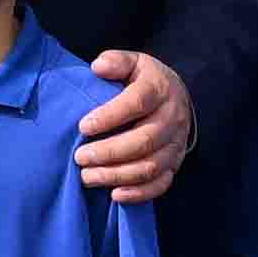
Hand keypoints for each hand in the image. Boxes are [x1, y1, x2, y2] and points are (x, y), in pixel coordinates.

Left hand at [69, 47, 192, 202]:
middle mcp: (172, 118)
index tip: (83, 126)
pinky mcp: (175, 163)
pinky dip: (139, 193)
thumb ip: (116, 61)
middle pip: (143, 141)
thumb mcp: (134, 63)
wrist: (177, 97)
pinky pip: (161, 183)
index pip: (137, 103)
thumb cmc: (145, 81)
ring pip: (150, 166)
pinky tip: (114, 195)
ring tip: (87, 177)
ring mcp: (176, 144)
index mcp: (159, 89)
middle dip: (108, 152)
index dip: (110, 116)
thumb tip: (98, 67)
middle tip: (80, 157)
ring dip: (117, 175)